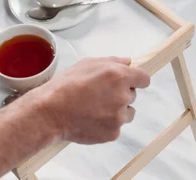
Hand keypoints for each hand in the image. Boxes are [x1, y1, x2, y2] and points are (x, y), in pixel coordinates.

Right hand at [32, 57, 150, 144]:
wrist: (51, 112)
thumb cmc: (66, 86)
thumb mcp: (87, 63)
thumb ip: (112, 61)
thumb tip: (127, 62)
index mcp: (118, 76)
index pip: (144, 79)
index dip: (137, 79)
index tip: (132, 82)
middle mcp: (122, 96)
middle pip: (133, 95)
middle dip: (121, 94)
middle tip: (101, 94)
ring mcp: (118, 117)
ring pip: (127, 113)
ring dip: (117, 110)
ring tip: (96, 108)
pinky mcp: (113, 133)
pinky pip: (117, 127)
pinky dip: (108, 124)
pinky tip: (92, 119)